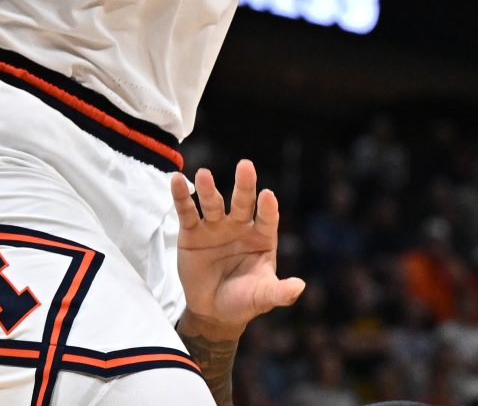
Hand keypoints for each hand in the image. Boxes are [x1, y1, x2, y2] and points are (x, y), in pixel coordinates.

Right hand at [172, 159, 303, 340]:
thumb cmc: (243, 301)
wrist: (212, 311)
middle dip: (244, 186)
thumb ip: (279, 292)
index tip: (268, 196)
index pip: (268, 219)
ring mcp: (215, 227)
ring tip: (204, 174)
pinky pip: (187, 212)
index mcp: (262, 239)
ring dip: (209, 190)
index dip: (268, 209)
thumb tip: (300, 287)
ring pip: (213, 204)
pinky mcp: (192, 232)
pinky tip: (177, 181)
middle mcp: (240, 227)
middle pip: (243, 203)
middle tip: (245, 166)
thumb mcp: (262, 297)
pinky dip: (181, 196)